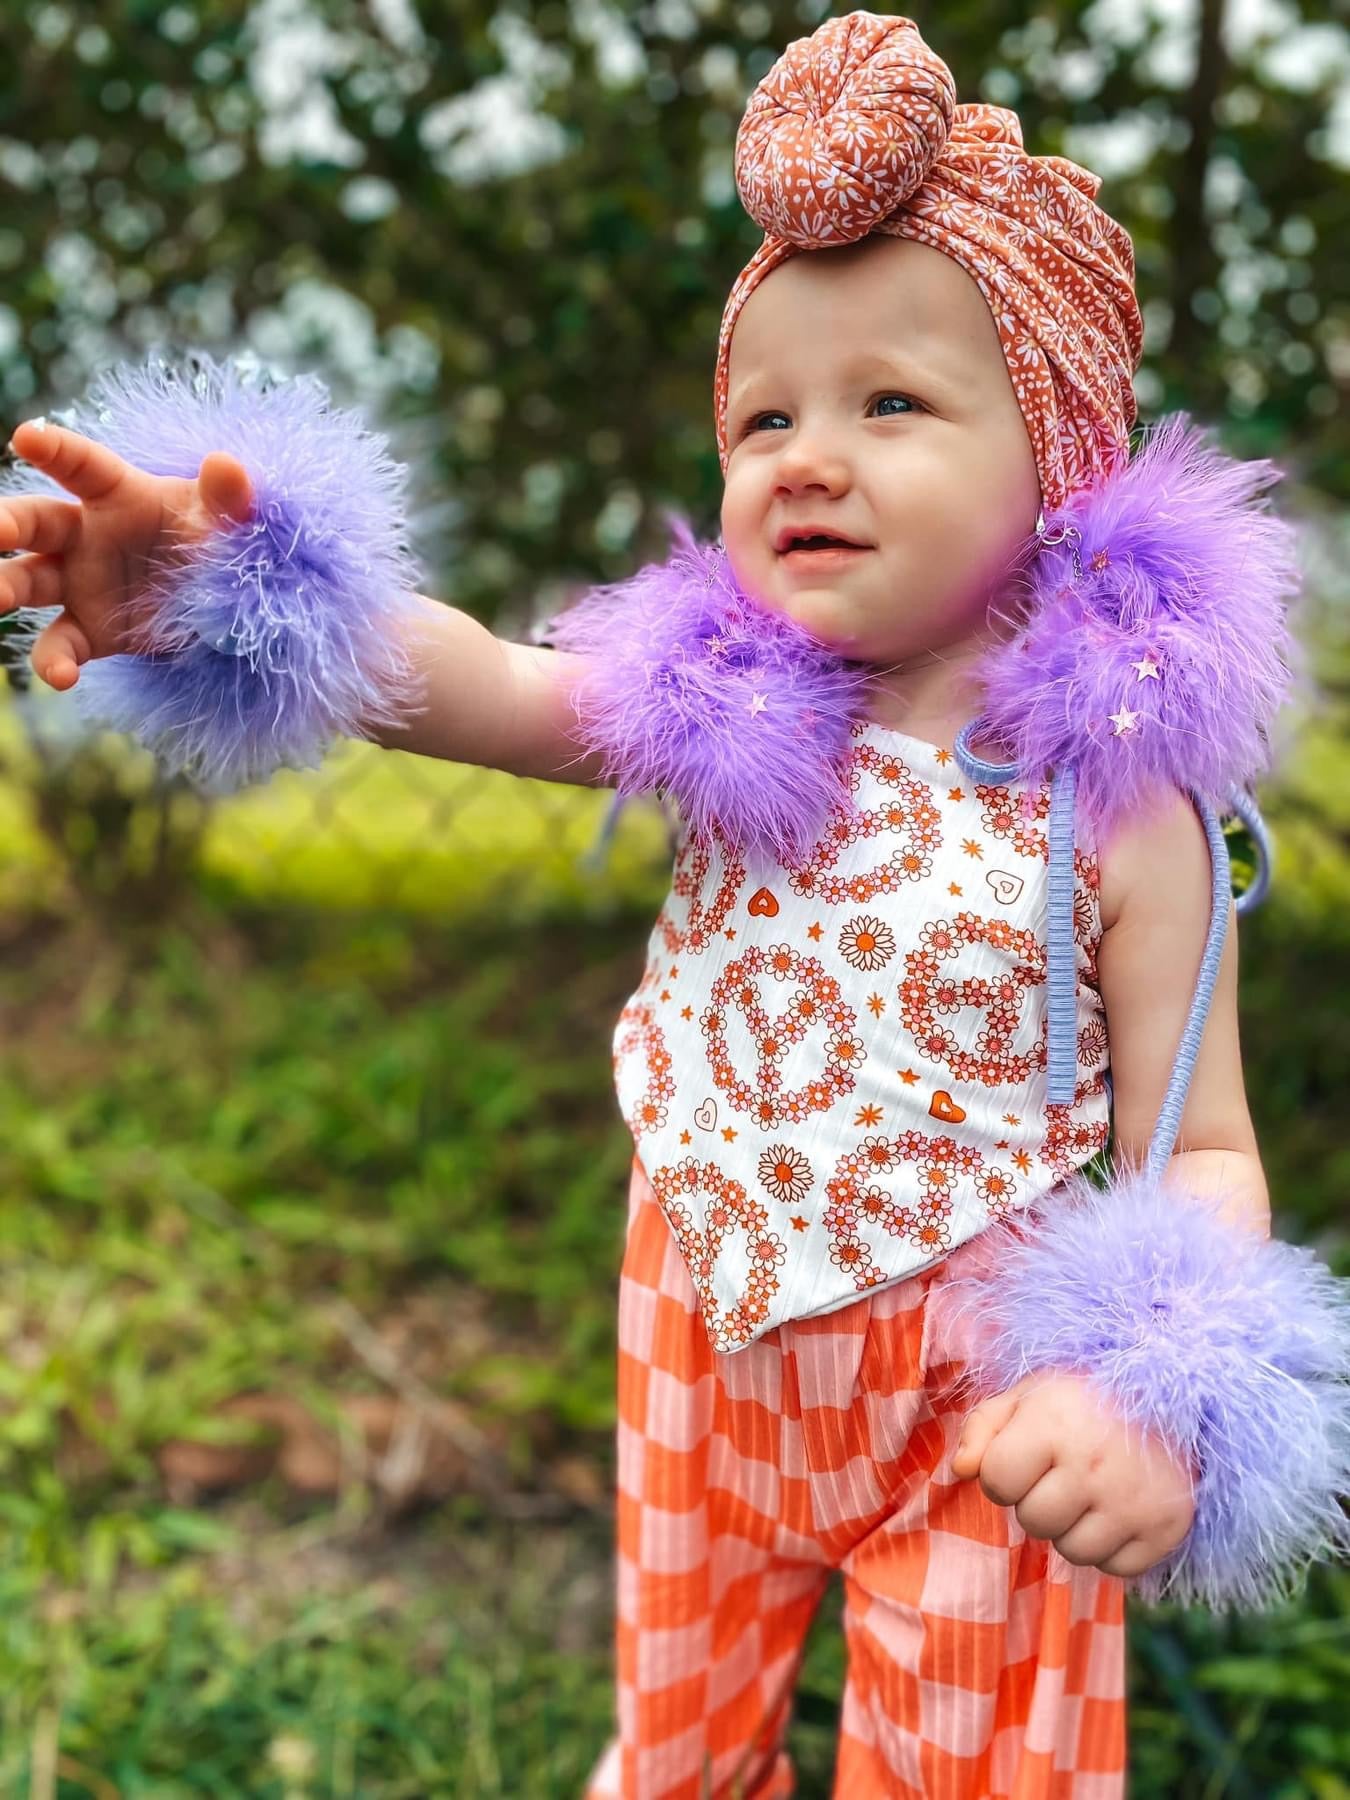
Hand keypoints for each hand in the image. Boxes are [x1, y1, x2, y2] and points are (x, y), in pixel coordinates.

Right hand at [2, 417, 253, 689]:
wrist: (222, 605)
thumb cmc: (215, 541)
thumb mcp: (229, 520)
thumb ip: (229, 496)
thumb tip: (227, 464)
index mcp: (117, 495)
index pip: (80, 465)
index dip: (54, 448)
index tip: (26, 437)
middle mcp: (85, 536)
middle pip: (34, 522)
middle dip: (7, 523)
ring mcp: (79, 583)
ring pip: (27, 581)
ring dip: (5, 586)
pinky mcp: (88, 631)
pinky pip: (60, 645)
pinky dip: (54, 662)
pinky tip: (61, 679)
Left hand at [949, 1371, 1196, 1578]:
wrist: (1179, 1395)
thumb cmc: (1088, 1397)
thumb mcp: (1031, 1393)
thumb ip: (984, 1428)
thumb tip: (961, 1470)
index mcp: (1054, 1424)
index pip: (997, 1482)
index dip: (1006, 1473)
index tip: (1029, 1455)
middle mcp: (1094, 1465)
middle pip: (1034, 1521)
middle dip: (1040, 1501)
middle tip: (1065, 1472)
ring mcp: (1133, 1502)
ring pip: (1073, 1552)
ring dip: (1074, 1528)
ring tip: (1093, 1489)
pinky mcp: (1167, 1530)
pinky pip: (1116, 1568)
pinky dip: (1113, 1546)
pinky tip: (1120, 1508)